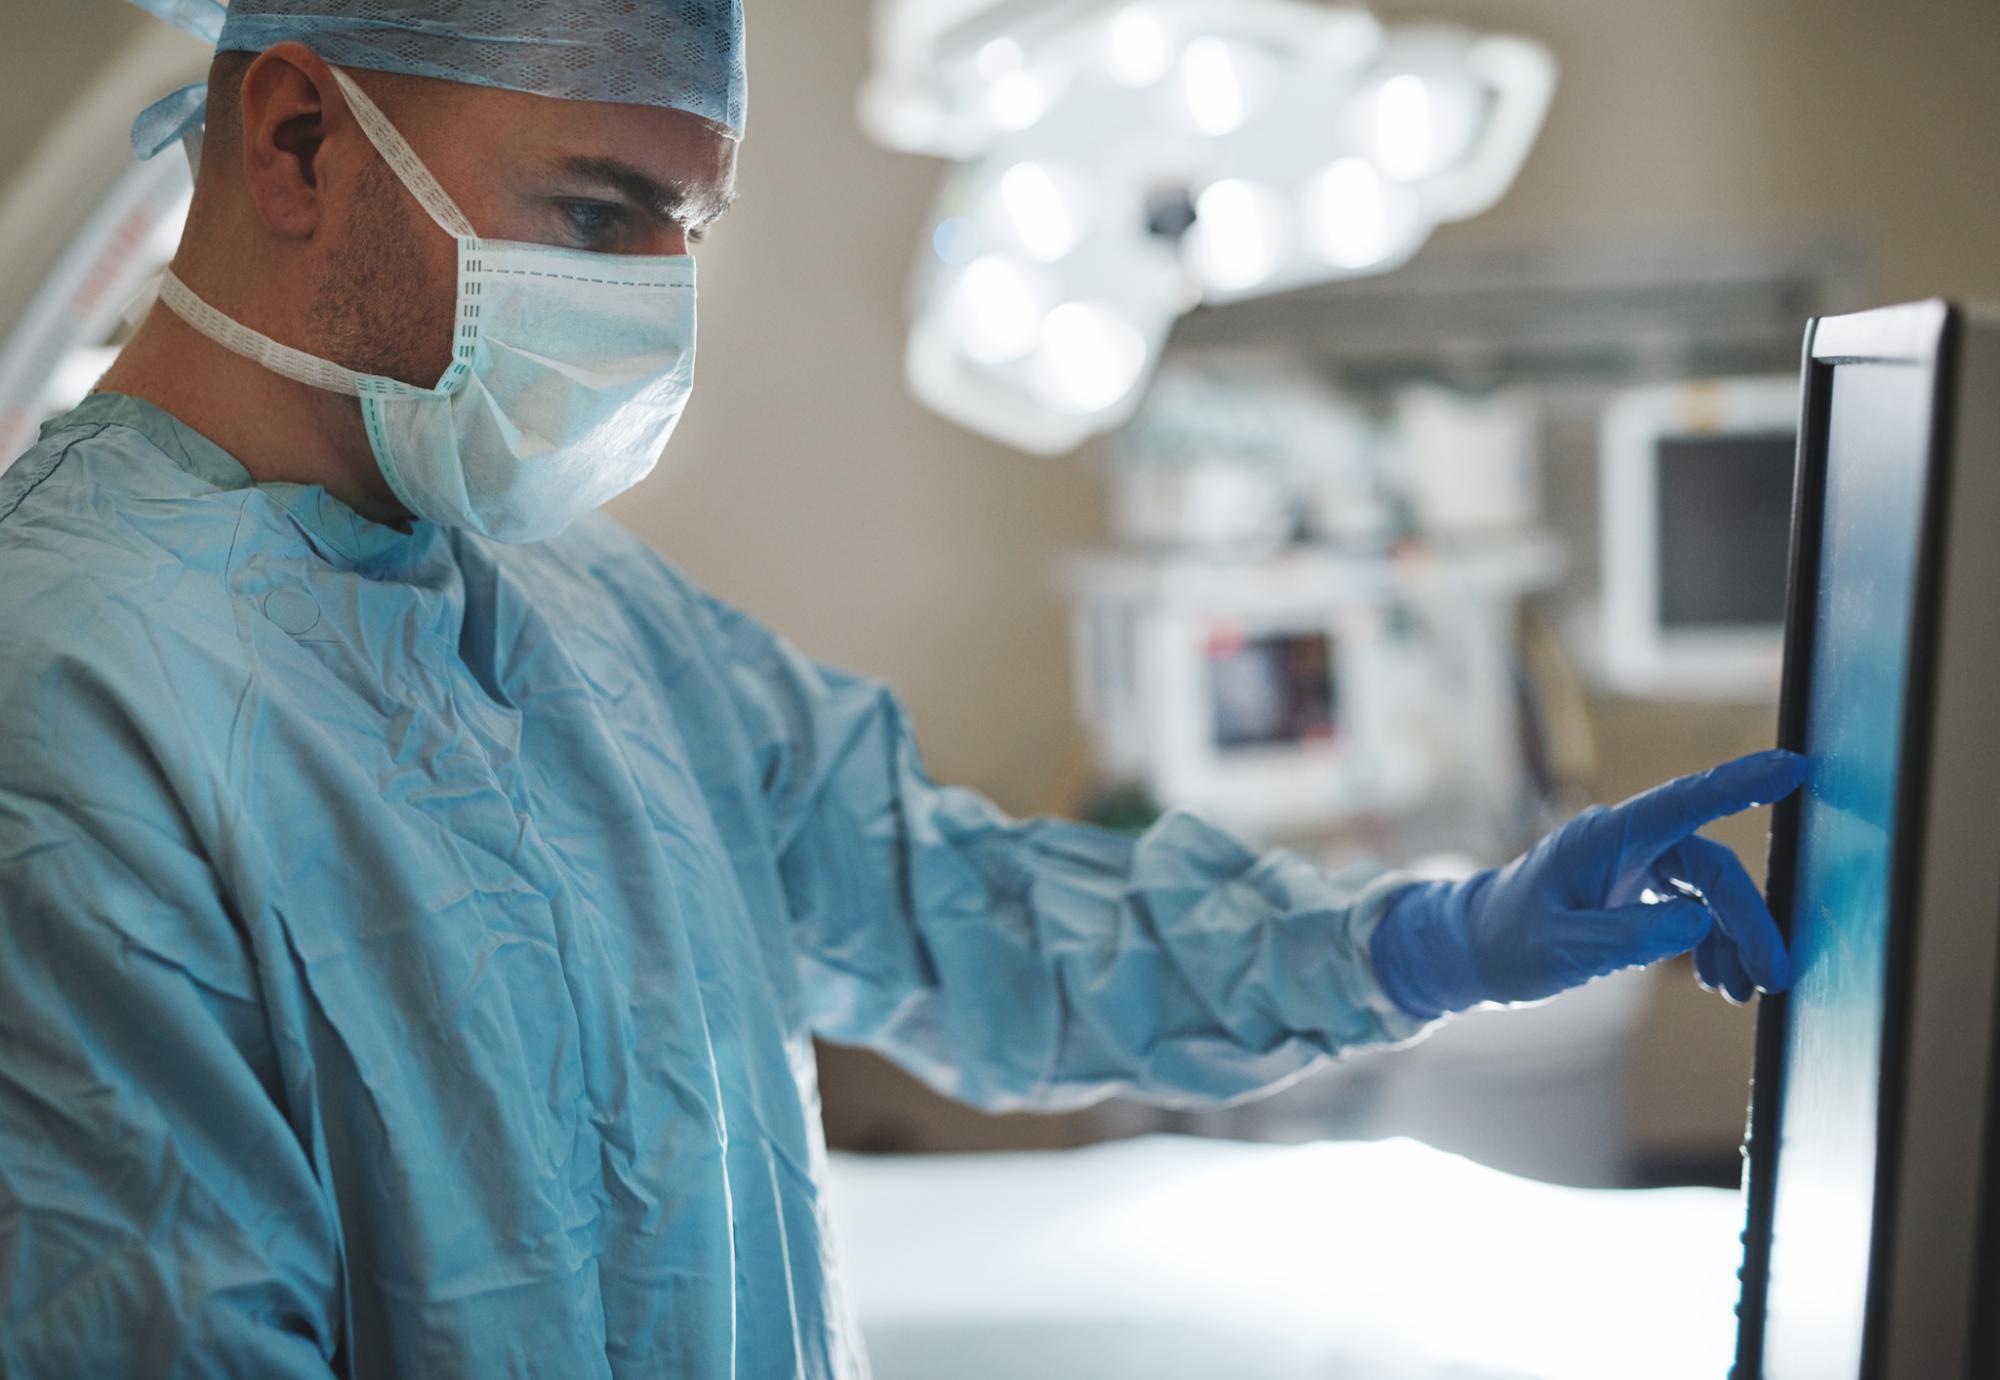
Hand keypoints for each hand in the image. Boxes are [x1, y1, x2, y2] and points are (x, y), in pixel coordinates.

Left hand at [1369, 750, 1810, 1018]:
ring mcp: (1632, 863)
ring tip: (1741, 992)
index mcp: (1604, 837)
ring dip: (1733, 939)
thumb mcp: (1564, 949)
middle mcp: (1625, 842)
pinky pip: (1692, 907)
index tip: (1792, 767)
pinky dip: (1711, 943)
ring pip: (1708, 891)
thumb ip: (1629, 936)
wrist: (1474, 950)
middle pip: (1710, 867)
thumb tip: (1699, 920)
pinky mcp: (1636, 888)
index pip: (1683, 803)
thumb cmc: (1508, 944)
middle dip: (1748, 921)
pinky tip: (1718, 979)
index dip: (1740, 784)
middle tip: (1775, 977)